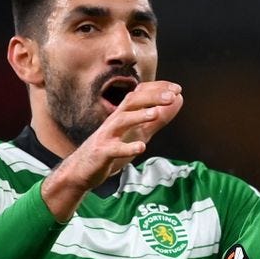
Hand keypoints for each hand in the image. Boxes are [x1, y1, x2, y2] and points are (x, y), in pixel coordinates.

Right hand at [42, 81, 182, 220]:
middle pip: (131, 102)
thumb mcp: (138, 132)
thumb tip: (177, 101)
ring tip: (156, 113)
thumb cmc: (111, 147)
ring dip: (138, 116)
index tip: (177, 88)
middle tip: (172, 96)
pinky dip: (127, 148)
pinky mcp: (101, 152)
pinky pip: (114, 149)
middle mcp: (114, 121)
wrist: (82, 170)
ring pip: (121, 121)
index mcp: (123, 114)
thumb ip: (156, 119)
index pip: (140, 95)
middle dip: (151, 97)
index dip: (157, 90)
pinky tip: (140, 147)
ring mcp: (107, 136)